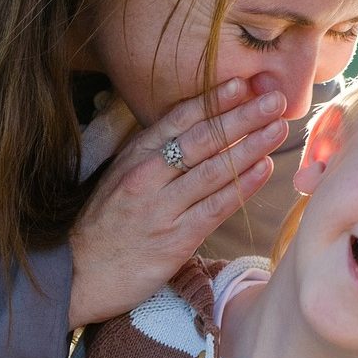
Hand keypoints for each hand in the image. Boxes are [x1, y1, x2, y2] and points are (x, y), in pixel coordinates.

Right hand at [67, 79, 288, 327]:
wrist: (79, 273)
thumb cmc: (104, 225)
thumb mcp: (119, 178)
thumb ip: (152, 155)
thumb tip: (194, 131)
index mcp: (134, 156)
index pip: (179, 120)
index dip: (213, 100)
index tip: (242, 84)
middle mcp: (147, 176)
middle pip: (202, 139)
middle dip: (241, 116)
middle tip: (275, 100)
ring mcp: (162, 207)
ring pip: (213, 170)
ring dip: (250, 146)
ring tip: (278, 128)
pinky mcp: (175, 238)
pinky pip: (215, 206)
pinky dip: (241, 185)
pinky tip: (263, 169)